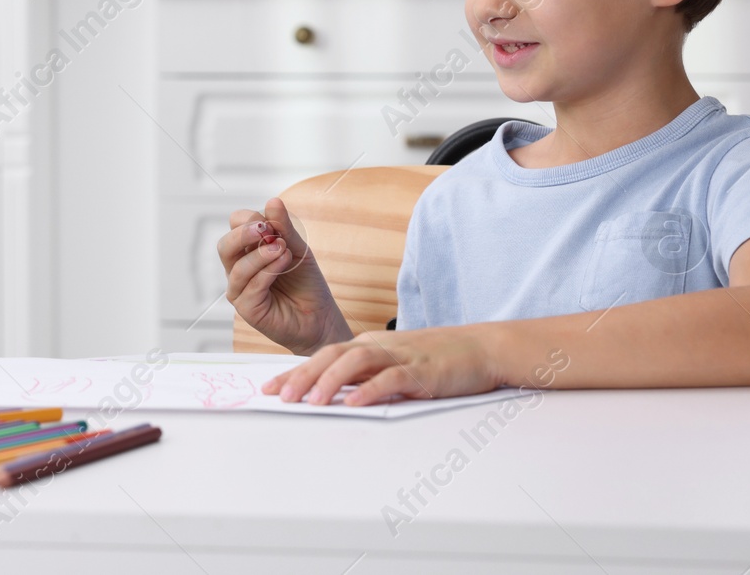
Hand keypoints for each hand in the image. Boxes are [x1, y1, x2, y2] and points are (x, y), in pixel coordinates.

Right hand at [218, 197, 349, 354]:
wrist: (320, 317)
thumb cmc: (306, 283)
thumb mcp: (298, 249)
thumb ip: (284, 228)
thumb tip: (273, 200)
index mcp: (247, 251)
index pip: (235, 225)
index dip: (250, 219)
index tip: (273, 222)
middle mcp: (239, 269)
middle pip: (225, 245)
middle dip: (243, 234)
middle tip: (266, 229)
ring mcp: (240, 290)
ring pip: (237, 266)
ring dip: (261, 253)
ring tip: (283, 249)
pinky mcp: (247, 309)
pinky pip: (250, 286)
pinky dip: (268, 270)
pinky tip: (284, 262)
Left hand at [262, 325, 504, 405]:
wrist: (480, 348)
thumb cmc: (434, 359)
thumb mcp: (392, 366)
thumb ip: (363, 379)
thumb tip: (329, 397)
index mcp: (367, 346)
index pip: (322, 357)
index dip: (293, 372)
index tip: (269, 388)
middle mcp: (377, 347)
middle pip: (330, 356)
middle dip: (302, 376)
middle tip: (280, 396)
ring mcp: (399, 356)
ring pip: (355, 363)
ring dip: (331, 382)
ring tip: (312, 401)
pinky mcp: (422, 371)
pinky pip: (392, 379)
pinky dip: (372, 390)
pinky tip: (357, 403)